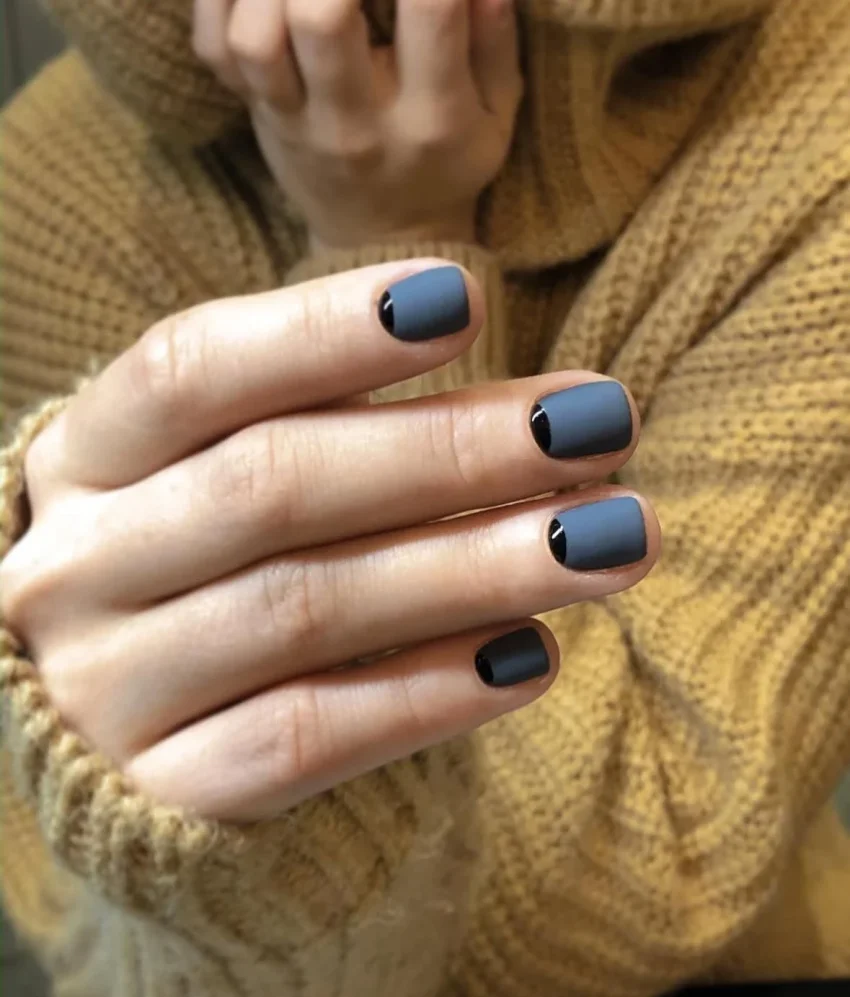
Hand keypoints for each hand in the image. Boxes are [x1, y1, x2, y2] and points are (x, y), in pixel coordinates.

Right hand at [1, 261, 658, 821]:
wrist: (126, 732)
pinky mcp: (164, 795)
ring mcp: (106, 691)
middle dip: (453, 449)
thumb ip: (339, 428)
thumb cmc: (213, 565)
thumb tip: (540, 403)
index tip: (464, 298)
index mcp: (86, 459)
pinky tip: (534, 656)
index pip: (192, 368)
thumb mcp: (233, 475)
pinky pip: (306, 739)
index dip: (324, 330)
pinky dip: (429, 694)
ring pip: (305, 610)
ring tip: (615, 536)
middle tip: (600, 422)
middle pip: (272, 486)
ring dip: (478, 566)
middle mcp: (77, 568)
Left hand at [192, 0, 522, 249]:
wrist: (384, 241)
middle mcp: (358, 122)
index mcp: (433, 116)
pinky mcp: (259, 116)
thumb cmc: (445, 164)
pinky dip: (219, 0)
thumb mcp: (496, 115)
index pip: (430, 9)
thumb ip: (495, 39)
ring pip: (256, 36)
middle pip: (321, 16)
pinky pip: (215, 49)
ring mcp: (298, 123)